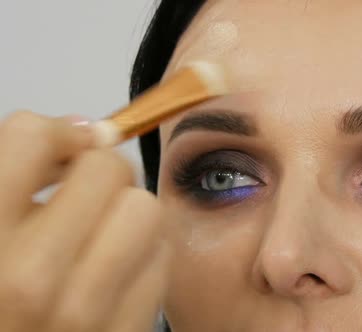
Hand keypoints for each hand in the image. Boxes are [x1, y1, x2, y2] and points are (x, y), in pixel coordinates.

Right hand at [0, 111, 169, 331]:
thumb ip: (10, 179)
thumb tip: (81, 132)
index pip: (31, 136)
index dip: (50, 135)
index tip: (55, 153)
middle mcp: (29, 280)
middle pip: (107, 169)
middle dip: (97, 169)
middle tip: (82, 191)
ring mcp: (85, 315)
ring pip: (146, 210)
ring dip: (128, 210)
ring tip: (101, 229)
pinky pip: (163, 260)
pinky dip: (145, 254)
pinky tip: (116, 268)